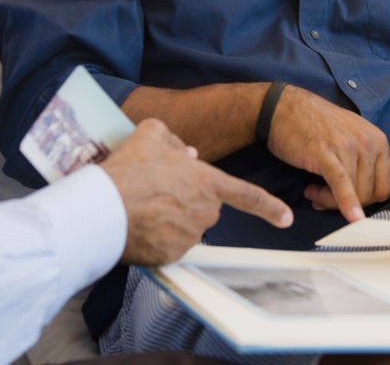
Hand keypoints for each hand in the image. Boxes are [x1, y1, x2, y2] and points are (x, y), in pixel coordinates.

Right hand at [101, 119, 292, 265]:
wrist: (102, 209)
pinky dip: (156, 236)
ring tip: (142, 204)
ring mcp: (188, 237)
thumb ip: (172, 138)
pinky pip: (168, 244)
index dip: (269, 206)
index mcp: (207, 183)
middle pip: (205, 205)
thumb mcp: (150, 133)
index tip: (286, 218)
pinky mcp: (170, 256)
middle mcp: (205, 212)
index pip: (247, 195)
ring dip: (171, 217)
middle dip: (188, 198)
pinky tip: (138, 223)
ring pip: (186, 225)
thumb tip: (183, 152)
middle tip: (158, 188)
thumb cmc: (129, 170)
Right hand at [266, 85, 389, 221]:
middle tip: (321, 197)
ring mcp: (348, 147)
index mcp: (378, 140)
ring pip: (354, 194)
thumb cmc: (314, 125)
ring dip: (329, 201)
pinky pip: (342, 185)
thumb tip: (364, 197)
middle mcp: (368, 142)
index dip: (364, 200)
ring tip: (312, 191)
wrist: (283, 108)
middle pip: (369, 194)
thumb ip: (363, 160)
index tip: (343, 198)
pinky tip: (348, 217)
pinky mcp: (326, 154)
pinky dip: (346, 204)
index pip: (384, 187)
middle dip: (345, 203)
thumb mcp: (351, 136)